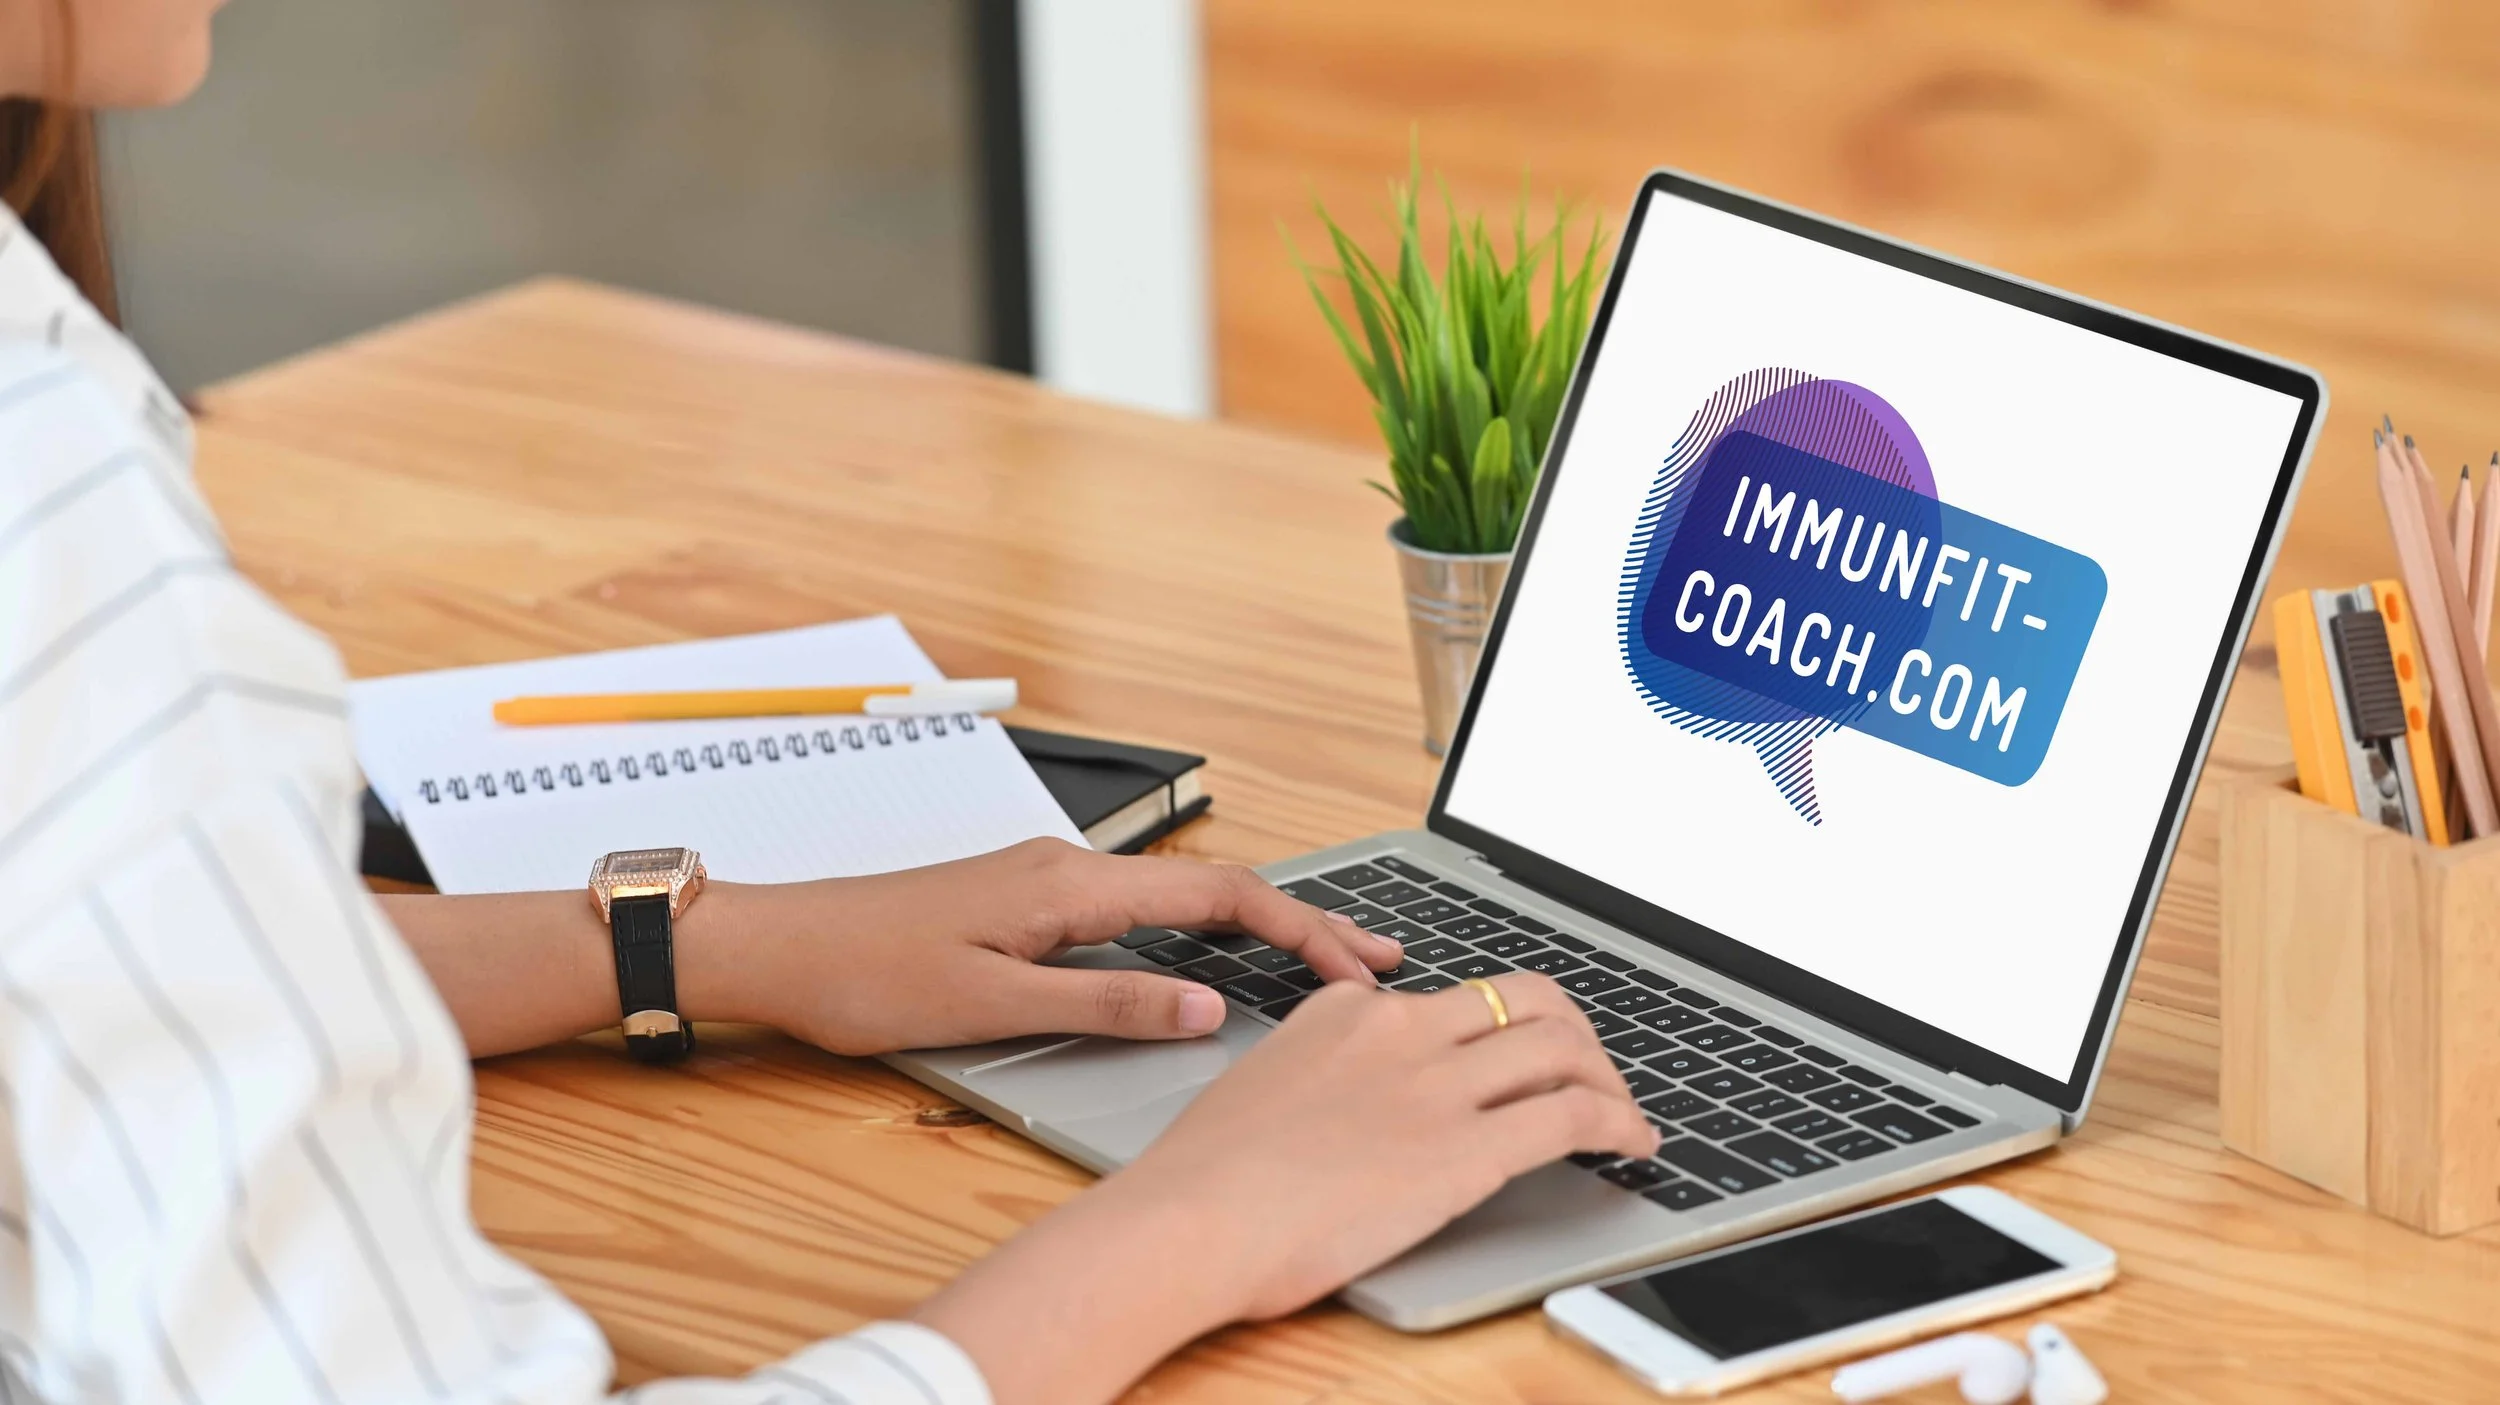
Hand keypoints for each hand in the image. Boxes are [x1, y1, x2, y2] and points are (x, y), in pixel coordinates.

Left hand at [716, 838, 1403, 1054]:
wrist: (775, 945)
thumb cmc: (861, 973)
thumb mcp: (990, 1004)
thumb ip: (1105, 1006)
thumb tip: (1209, 1009)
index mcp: (1069, 886)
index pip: (1215, 897)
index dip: (1298, 929)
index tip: (1356, 965)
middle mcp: (1068, 869)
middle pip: (1213, 888)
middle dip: (1300, 921)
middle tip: (1375, 960)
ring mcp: (1048, 880)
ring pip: (1180, 897)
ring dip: (1254, 926)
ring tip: (1321, 961)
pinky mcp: (1028, 901)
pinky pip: (1140, 911)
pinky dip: (1201, 933)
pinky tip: (1219, 963)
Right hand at [1114, 971, 1660, 1315]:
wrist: (1187, 1221)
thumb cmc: (1203, 1184)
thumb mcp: (1262, 1096)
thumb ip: (1317, 1086)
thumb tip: (1348, 1118)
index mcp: (1343, 1012)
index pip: (1445, 1000)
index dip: (1493, 1030)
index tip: (1508, 1059)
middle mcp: (1399, 1031)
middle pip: (1522, 997)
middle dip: (1572, 1030)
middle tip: (1587, 1071)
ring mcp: (1436, 1085)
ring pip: (1560, 1043)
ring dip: (1607, 1076)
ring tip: (1622, 1110)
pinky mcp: (1467, 1149)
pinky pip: (1572, 1116)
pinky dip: (1620, 1123)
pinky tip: (1634, 1143)